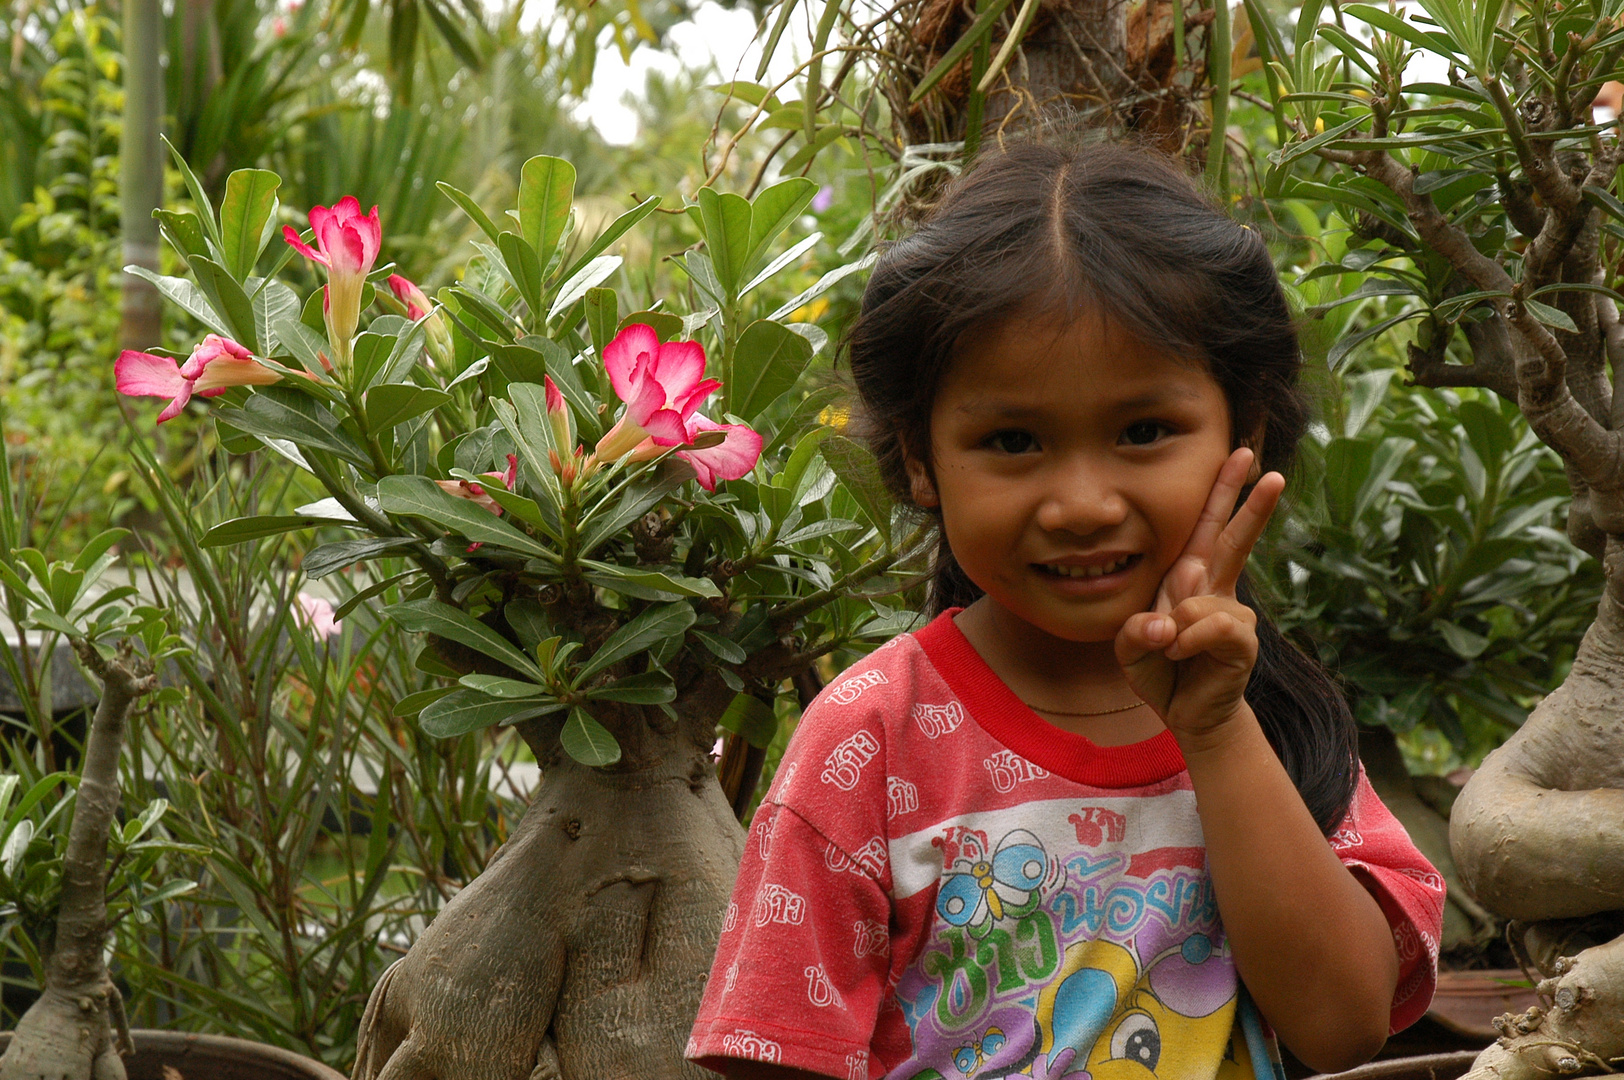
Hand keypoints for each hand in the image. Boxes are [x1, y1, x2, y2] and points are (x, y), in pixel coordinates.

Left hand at [1115, 448, 1284, 743]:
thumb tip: (1167, 625)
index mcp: (1190, 578)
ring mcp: (1232, 614)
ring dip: (1175, 625)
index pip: (1206, 527)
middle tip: (1274, 472)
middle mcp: (1215, 589)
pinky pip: (1212, 626)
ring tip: (1169, 649)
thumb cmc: (1159, 670)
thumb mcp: (1130, 646)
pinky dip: (1188, 641)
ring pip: (1200, 600)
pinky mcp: (1242, 641)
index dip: (1223, 491)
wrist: (1183, 712)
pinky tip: (1181, 654)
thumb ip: (1137, 630)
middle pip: (1234, 538)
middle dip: (1251, 503)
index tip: (1240, 453)